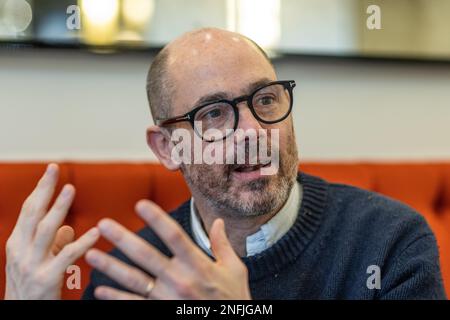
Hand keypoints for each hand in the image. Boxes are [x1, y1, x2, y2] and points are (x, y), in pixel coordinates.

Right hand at [4, 164, 99, 299]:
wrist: (22, 314)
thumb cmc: (32, 287)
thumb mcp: (37, 262)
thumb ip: (53, 244)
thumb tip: (67, 227)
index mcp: (17, 243)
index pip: (28, 210)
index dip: (39, 189)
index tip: (51, 170)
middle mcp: (19, 251)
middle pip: (33, 214)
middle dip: (44, 189)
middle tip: (55, 169)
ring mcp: (31, 265)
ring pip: (45, 230)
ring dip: (59, 207)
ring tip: (71, 189)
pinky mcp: (46, 279)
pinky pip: (66, 257)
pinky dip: (82, 242)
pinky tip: (96, 232)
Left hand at [85, 200, 250, 299]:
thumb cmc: (233, 298)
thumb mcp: (235, 270)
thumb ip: (222, 245)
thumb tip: (218, 221)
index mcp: (198, 265)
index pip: (174, 236)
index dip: (156, 219)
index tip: (140, 204)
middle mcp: (180, 280)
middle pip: (147, 255)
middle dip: (123, 239)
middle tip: (103, 224)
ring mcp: (167, 298)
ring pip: (134, 280)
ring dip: (110, 267)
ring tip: (91, 254)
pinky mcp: (160, 312)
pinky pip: (134, 304)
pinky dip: (116, 297)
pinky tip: (100, 289)